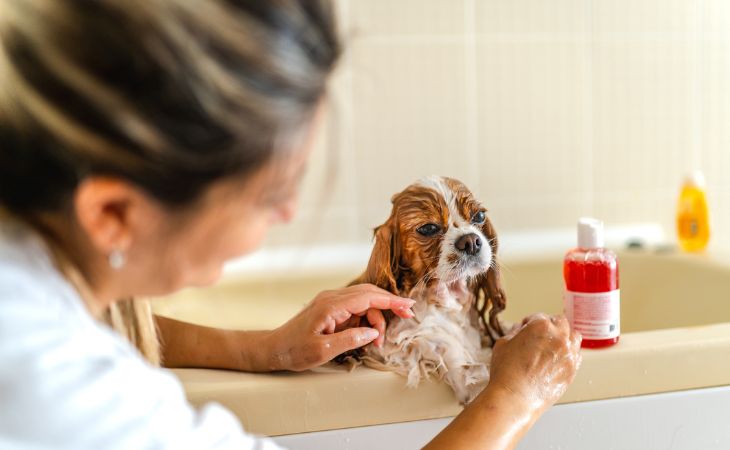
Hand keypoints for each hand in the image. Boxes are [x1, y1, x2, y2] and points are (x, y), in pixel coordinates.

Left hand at [266, 284, 414, 370]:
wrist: (274, 348)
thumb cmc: (294, 350)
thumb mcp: (323, 350)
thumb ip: (350, 340)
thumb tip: (372, 332)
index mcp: (331, 305)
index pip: (367, 297)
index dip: (390, 301)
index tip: (407, 307)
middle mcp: (332, 298)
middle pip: (369, 294)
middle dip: (389, 304)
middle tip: (407, 317)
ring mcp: (330, 302)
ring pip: (364, 302)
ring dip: (375, 318)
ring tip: (377, 341)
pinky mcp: (330, 309)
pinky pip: (355, 309)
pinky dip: (366, 320)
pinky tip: (367, 335)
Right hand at [487, 313, 581, 416]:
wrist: (514, 398)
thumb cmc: (506, 373)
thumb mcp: (503, 343)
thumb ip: (515, 333)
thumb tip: (521, 332)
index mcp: (541, 326)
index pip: (539, 316)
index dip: (529, 322)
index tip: (526, 328)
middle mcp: (559, 337)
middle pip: (560, 323)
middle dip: (550, 326)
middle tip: (540, 335)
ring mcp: (568, 354)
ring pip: (574, 337)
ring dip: (564, 338)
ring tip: (553, 345)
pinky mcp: (572, 370)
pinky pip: (576, 356)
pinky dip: (569, 354)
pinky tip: (558, 359)